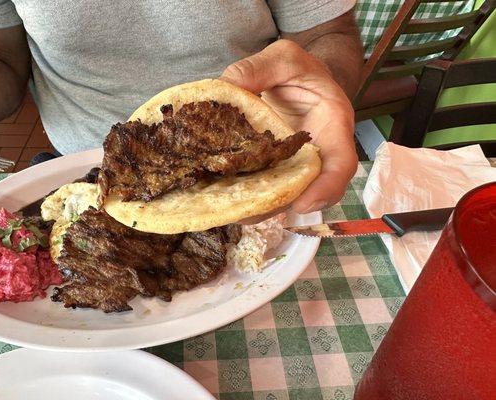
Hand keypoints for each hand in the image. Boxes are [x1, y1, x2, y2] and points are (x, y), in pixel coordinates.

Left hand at [220, 39, 357, 220]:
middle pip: (308, 190)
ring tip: (230, 212)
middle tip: (248, 214)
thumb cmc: (298, 67)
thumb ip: (258, 68)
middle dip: (279, 206)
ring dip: (259, 207)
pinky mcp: (275, 166)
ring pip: (284, 193)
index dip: (327, 189)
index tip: (302, 204)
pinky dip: (246, 193)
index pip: (341, 164)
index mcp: (332, 124)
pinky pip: (265, 184)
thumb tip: (225, 89)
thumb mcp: (283, 57)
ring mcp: (295, 163)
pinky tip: (221, 195)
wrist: (293, 78)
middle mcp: (318, 151)